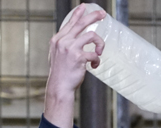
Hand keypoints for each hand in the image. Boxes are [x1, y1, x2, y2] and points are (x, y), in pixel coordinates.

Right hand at [44, 5, 105, 127]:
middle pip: (81, 23)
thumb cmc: (61, 72)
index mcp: (58, 39)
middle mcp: (63, 41)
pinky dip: (97, 60)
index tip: (85, 6)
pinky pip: (94, 53)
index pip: (70, 22)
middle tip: (103, 14)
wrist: (59, 86)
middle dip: (93, 16)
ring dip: (100, 44)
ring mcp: (70, 48)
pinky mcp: (79, 57)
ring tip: (99, 52)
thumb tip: (77, 37)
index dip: (78, 13)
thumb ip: (65, 44)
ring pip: (92, 36)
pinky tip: (94, 65)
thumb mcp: (58, 54)